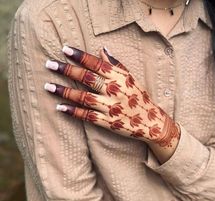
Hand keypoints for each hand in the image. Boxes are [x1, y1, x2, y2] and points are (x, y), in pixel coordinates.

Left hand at [44, 46, 179, 146]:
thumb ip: (116, 65)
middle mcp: (115, 91)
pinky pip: (88, 116)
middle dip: (67, 70)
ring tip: (48, 86)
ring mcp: (111, 107)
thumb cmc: (140, 98)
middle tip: (50, 64)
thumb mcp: (131, 78)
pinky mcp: (108, 122)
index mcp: (120, 78)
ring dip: (65, 91)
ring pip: (84, 97)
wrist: (151, 122)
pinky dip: (74, 111)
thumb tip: (102, 50)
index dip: (80, 56)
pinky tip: (60, 107)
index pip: (97, 64)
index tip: (65, 49)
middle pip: (88, 78)